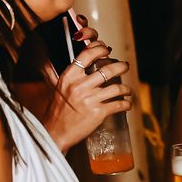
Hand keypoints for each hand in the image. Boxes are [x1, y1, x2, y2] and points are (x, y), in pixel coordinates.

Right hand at [41, 32, 130, 149]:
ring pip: (117, 87)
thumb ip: (71, 75)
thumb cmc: (58, 110)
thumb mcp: (59, 87)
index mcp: (69, 77)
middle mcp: (79, 85)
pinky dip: (127, 104)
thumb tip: (79, 60)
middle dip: (121, 66)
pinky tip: (127, 104)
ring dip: (126, 88)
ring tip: (127, 90)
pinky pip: (120, 104)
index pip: (87, 55)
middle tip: (125, 66)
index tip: (107, 50)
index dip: (100, 49)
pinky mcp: (98, 113)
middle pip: (108, 69)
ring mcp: (90, 99)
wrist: (54, 132)